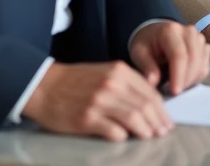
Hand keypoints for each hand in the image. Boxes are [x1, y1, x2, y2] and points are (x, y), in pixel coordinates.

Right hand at [22, 60, 171, 141]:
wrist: (43, 86)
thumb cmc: (75, 81)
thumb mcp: (105, 73)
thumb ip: (127, 85)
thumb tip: (149, 105)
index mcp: (119, 71)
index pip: (150, 92)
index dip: (161, 109)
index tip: (166, 120)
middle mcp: (112, 84)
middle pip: (145, 106)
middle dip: (158, 122)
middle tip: (162, 132)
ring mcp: (99, 102)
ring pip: (134, 118)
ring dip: (145, 130)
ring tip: (149, 137)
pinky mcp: (87, 118)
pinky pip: (114, 131)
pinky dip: (123, 136)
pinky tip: (126, 139)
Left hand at [129, 21, 209, 96]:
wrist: (156, 34)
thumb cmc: (147, 45)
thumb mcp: (139, 53)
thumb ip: (147, 67)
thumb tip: (153, 82)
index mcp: (170, 30)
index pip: (179, 55)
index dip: (178, 75)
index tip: (174, 92)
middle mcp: (188, 31)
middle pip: (193, 59)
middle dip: (185, 80)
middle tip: (174, 94)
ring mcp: (199, 38)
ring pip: (201, 65)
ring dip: (191, 80)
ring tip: (175, 86)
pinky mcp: (204, 47)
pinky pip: (205, 67)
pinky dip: (196, 78)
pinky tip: (183, 81)